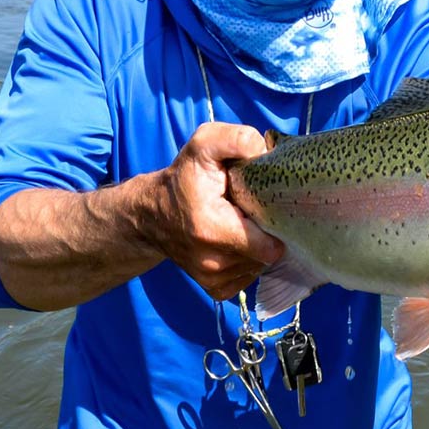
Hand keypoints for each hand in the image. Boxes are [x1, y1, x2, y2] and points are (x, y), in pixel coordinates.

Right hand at [149, 122, 284, 299]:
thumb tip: (264, 151)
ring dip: (260, 246)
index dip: (277, 222)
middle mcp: (213, 263)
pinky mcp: (216, 289)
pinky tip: (240, 240)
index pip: (270, 244)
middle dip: (270, 232)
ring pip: (262, 266)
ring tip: (245, 224)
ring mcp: (214, 280)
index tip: (269, 204)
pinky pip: (250, 276)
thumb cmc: (184, 177)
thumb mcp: (205, 144)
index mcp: (212, 230)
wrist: (151, 213)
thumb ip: (236, 139)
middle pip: (269, 254)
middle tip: (257, 211)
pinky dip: (251, 260)